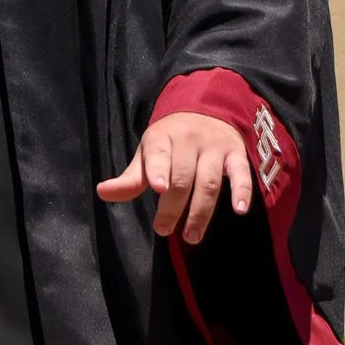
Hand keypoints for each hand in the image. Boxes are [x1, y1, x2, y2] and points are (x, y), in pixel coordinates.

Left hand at [98, 109, 253, 246]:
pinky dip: (242, 191)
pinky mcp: (236, 154)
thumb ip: (130, 178)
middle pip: (183, 176)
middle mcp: (189, 140)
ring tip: (192, 235)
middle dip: (174, 206)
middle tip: (164, 230)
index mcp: (162, 137)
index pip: (159, 153)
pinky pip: (241, 173)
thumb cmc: (171, 141)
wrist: (207, 109)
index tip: (158, 188)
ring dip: (201, 211)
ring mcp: (214, 147)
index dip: (158, 169)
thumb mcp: (148, 153)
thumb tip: (102, 193)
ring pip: (209, 180)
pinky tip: (240, 210)